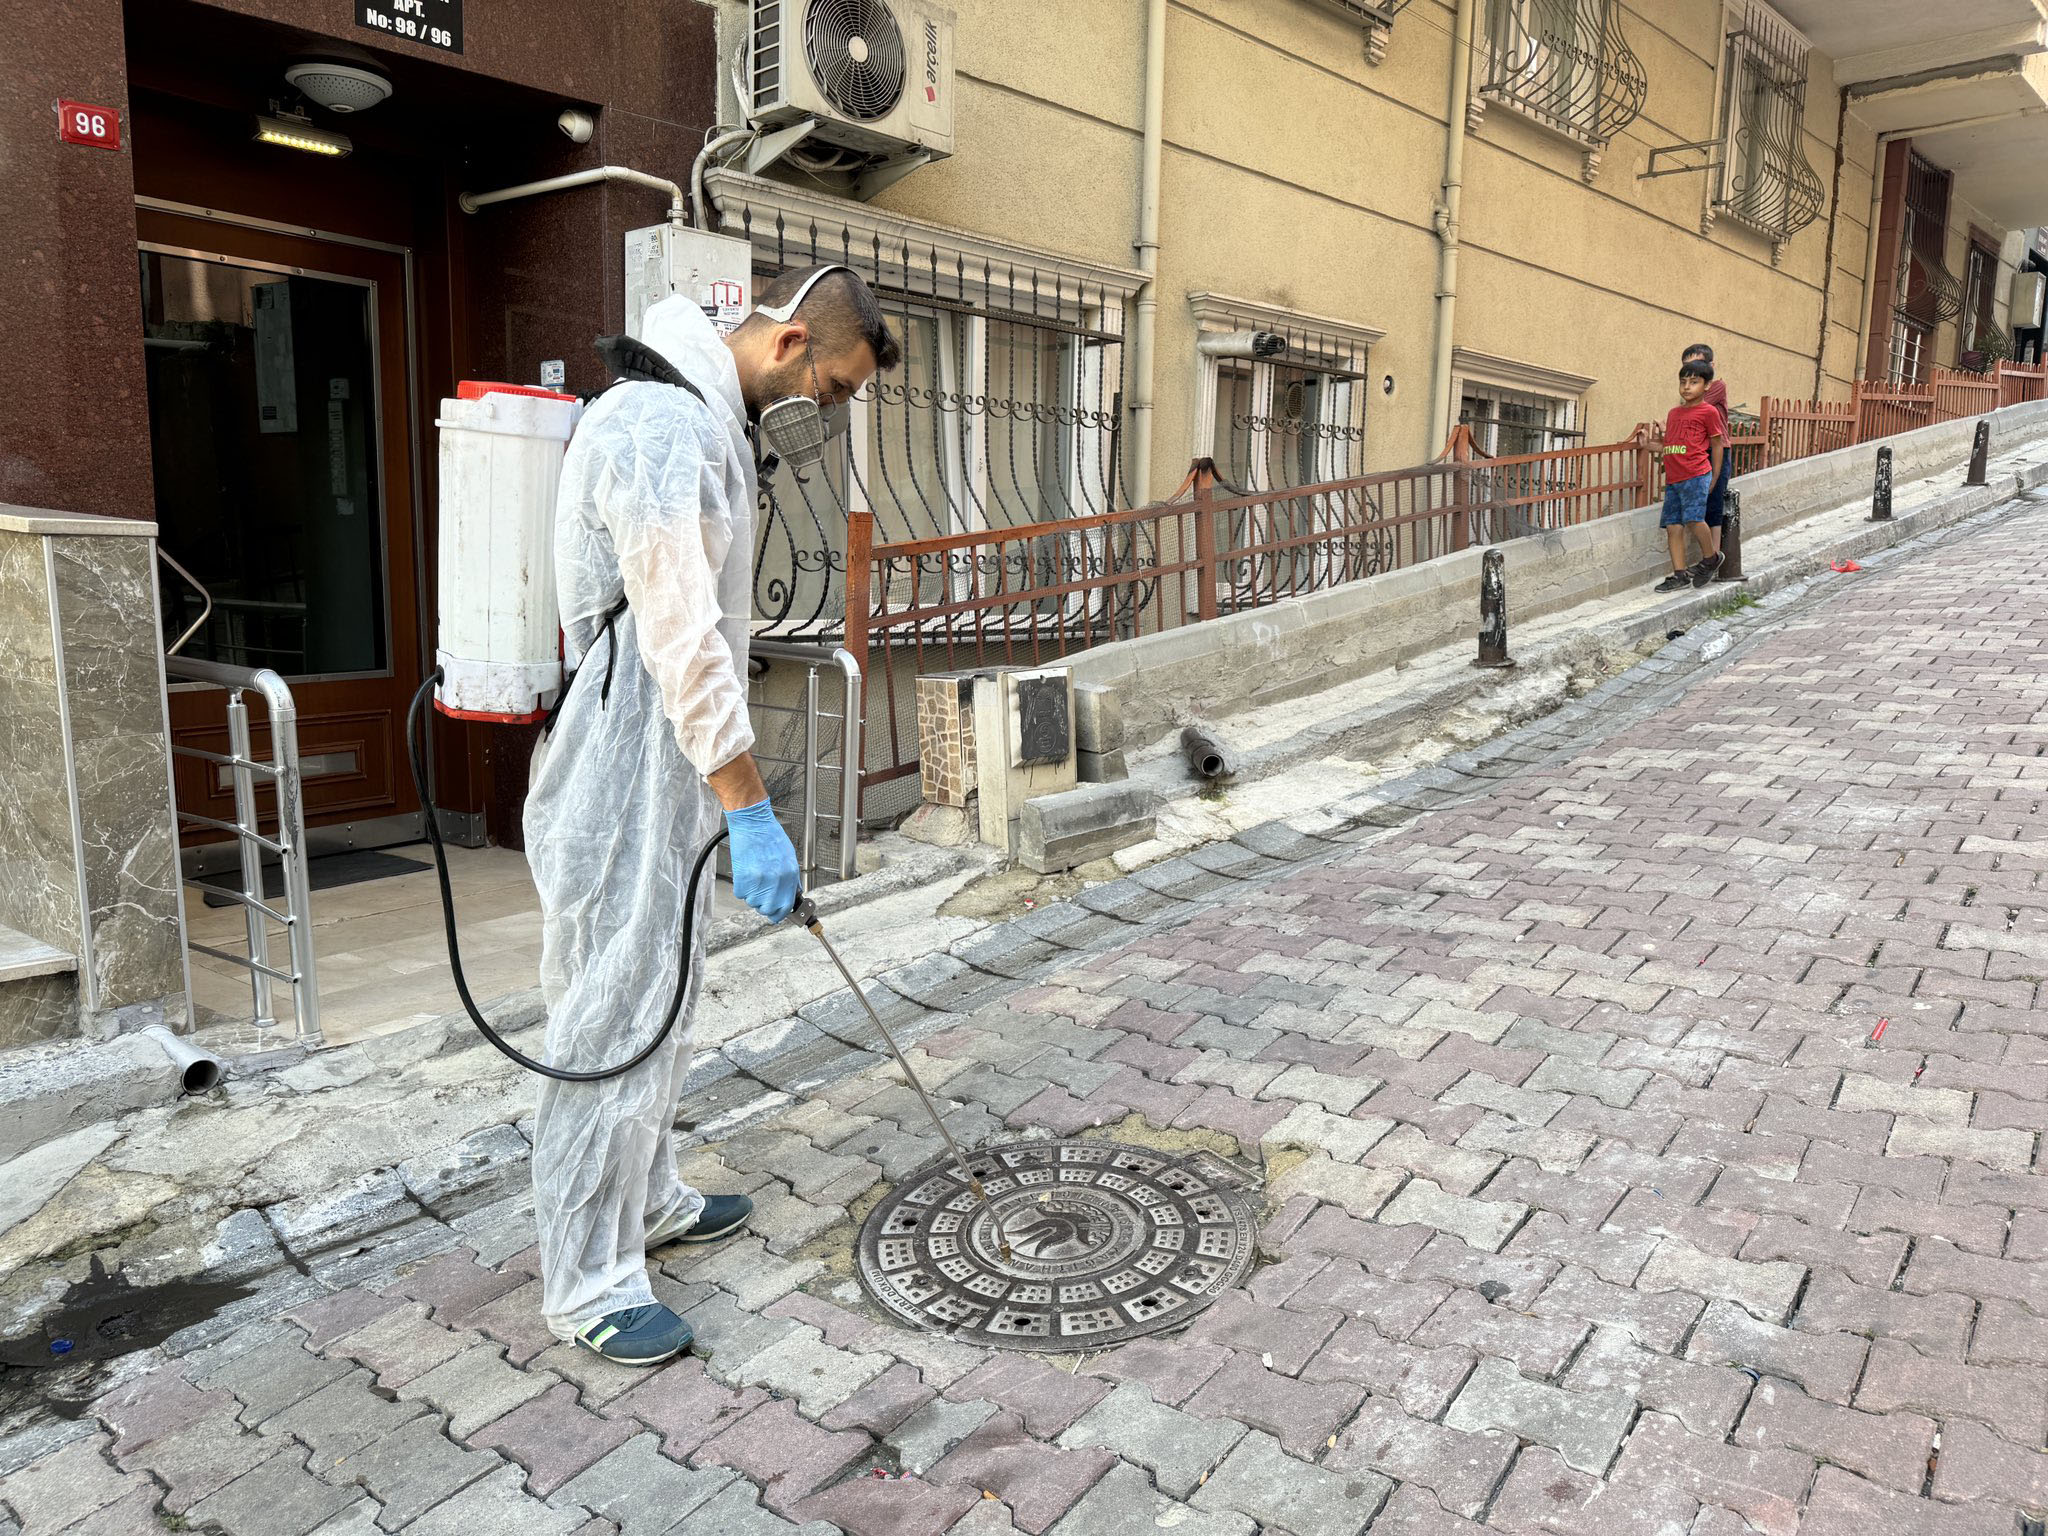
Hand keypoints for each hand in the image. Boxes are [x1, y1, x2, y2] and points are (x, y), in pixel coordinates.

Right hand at [724, 799, 799, 921]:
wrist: (753, 823)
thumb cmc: (770, 836)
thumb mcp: (789, 857)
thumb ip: (791, 879)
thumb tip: (792, 894)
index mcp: (789, 875)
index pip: (786, 907)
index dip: (780, 914)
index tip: (776, 914)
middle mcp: (776, 880)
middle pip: (768, 909)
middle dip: (764, 906)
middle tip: (761, 894)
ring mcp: (759, 880)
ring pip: (753, 903)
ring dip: (752, 895)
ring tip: (754, 878)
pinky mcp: (743, 878)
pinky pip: (741, 894)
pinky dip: (742, 888)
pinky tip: (746, 874)